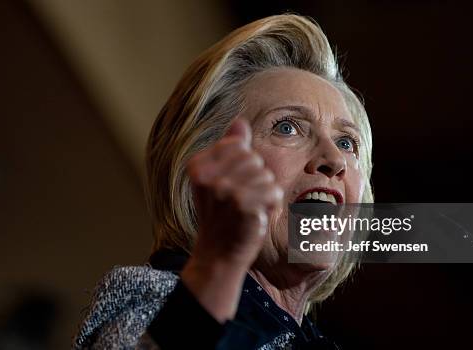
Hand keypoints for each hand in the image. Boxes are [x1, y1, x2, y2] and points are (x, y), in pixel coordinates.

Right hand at [181, 118, 282, 321]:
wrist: (218, 254)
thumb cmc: (222, 214)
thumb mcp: (220, 178)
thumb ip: (230, 150)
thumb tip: (240, 122)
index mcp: (198, 165)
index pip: (239, 146)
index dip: (243, 167)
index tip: (230, 187)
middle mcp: (208, 175)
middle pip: (254, 159)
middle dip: (255, 180)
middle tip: (240, 202)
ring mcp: (225, 190)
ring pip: (266, 176)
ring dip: (264, 195)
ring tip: (246, 211)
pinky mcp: (243, 204)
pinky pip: (273, 192)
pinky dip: (270, 206)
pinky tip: (255, 218)